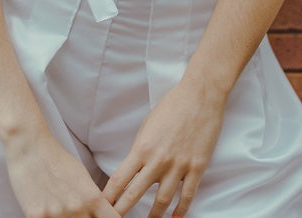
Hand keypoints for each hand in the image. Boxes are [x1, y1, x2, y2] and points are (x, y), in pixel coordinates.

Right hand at [4, 126, 120, 217]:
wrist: (30, 149)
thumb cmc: (57, 160)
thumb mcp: (82, 177)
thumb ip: (92, 200)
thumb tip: (98, 214)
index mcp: (92, 198)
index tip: (100, 217)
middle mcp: (77, 209)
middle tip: (77, 210)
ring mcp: (57, 215)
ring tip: (60, 206)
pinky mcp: (36, 217)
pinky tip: (47, 209)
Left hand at [102, 78, 228, 216]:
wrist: (200, 96)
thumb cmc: (172, 106)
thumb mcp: (148, 125)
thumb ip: (141, 148)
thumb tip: (134, 167)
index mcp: (142, 149)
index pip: (119, 180)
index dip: (109, 197)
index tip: (101, 206)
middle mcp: (157, 161)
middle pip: (135, 194)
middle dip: (122, 211)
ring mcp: (178, 166)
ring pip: (162, 201)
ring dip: (153, 215)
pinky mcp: (196, 167)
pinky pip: (187, 195)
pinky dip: (181, 210)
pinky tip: (175, 217)